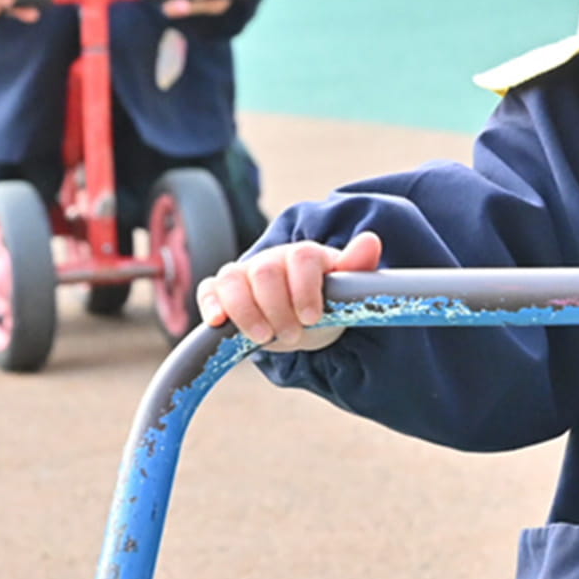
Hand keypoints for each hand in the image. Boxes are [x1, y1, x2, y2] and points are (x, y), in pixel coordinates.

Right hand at [198, 232, 383, 351]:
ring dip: (245, 311)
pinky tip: (218, 323)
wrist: (302, 316)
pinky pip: (208, 290)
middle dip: (277, 308)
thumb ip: (357, 267)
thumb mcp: (346, 289)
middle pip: (265, 271)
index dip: (305, 288)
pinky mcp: (222, 292)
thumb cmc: (325, 300)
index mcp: (305, 255)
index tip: (312, 317)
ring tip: (263, 338)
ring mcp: (244, 274)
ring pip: (232, 279)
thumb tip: (370, 241)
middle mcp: (271, 260)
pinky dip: (211, 304)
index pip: (301, 258)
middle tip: (292, 336)